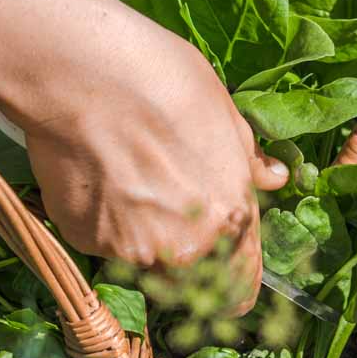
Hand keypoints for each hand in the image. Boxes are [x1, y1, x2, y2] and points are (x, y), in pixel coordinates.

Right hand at [19, 32, 288, 314]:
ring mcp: (134, 249)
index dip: (234, 276)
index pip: (243, 282)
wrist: (83, 76)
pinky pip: (101, 240)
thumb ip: (245, 159)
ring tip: (123, 177)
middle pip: (191, 274)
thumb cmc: (159, 79)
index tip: (221, 269)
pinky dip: (101, 219)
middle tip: (160, 199)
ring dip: (139, 234)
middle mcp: (188, 245)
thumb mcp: (221, 109)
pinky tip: (95, 174)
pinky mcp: (86, 240)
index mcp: (231, 214)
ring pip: (143, 259)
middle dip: (182, 248)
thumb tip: (273, 178)